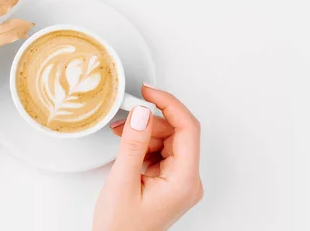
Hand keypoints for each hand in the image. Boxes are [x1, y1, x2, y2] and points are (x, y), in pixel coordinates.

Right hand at [93, 85, 202, 230]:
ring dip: (145, 133)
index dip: (169, 104)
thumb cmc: (121, 229)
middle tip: (126, 117)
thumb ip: (133, 144)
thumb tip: (141, 113)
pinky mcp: (169, 182)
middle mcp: (188, 181)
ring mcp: (180, 181)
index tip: (149, 92)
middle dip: (150, 121)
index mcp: (185, 181)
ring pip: (168, 140)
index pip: (188, 128)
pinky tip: (128, 148)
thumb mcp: (122, 182)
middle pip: (177, 133)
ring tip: (121, 136)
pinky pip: (161, 152)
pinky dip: (144, 145)